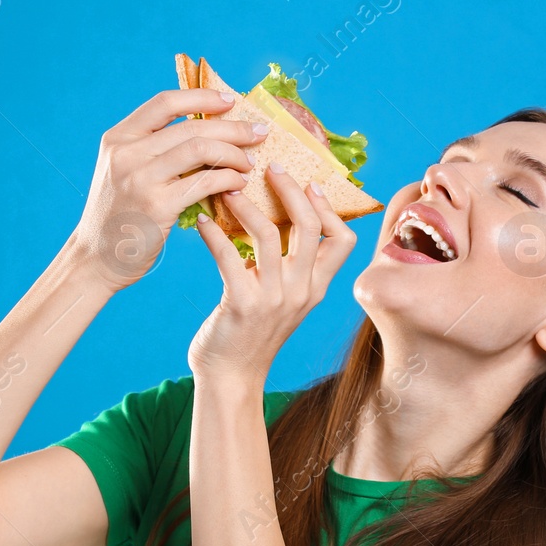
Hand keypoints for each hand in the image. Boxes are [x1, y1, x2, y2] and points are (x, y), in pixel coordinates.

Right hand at [67, 88, 267, 291]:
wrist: (97, 258)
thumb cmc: (119, 215)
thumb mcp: (123, 171)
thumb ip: (151, 149)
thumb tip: (204, 131)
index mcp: (118, 137)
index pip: (165, 103)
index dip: (202, 97)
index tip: (230, 101)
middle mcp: (126, 153)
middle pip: (191, 127)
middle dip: (232, 128)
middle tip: (258, 133)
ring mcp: (140, 178)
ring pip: (200, 149)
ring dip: (234, 154)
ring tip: (249, 162)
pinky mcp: (157, 206)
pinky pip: (204, 183)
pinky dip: (228, 179)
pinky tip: (239, 184)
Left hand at [187, 164, 357, 386]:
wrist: (231, 377)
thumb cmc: (251, 333)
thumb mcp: (283, 300)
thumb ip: (287, 266)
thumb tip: (275, 217)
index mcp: (316, 289)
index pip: (343, 240)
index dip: (330, 208)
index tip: (310, 183)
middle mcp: (301, 292)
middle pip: (309, 225)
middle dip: (290, 189)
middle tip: (270, 168)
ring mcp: (274, 299)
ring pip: (267, 233)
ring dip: (245, 203)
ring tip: (226, 188)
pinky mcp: (242, 304)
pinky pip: (229, 254)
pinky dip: (213, 232)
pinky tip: (202, 221)